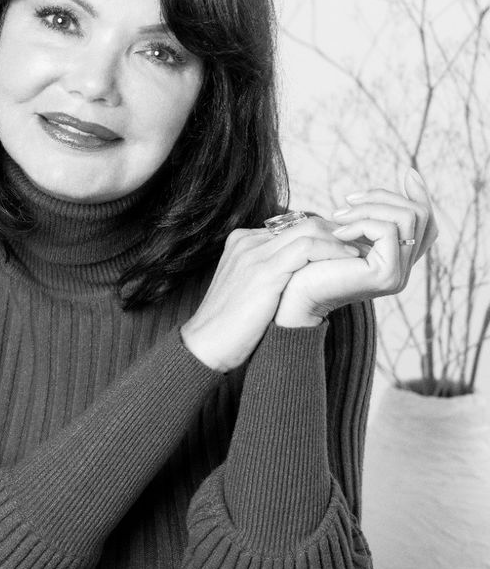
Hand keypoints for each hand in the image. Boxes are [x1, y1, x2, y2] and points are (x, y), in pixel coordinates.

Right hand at [180, 217, 361, 371]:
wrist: (205, 346)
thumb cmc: (230, 328)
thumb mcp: (251, 293)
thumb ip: (273, 277)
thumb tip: (305, 280)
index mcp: (243, 243)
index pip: (293, 226)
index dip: (324, 235)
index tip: (348, 247)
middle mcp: (247, 241)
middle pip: (304, 222)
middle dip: (337, 232)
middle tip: (364, 245)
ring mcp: (253, 253)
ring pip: (309, 229)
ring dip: (341, 239)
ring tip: (363, 252)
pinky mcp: (264, 271)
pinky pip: (308, 248)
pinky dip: (333, 251)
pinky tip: (351, 260)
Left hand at [274, 167, 437, 326]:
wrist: (294, 294)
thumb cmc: (312, 261)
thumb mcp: (348, 231)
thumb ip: (373, 216)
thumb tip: (410, 176)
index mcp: (396, 260)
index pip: (426, 225)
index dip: (421, 196)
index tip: (408, 174)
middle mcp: (404, 269)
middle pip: (418, 215)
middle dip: (383, 197)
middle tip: (348, 200)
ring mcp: (398, 274)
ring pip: (407, 218)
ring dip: (370, 208)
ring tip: (338, 216)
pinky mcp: (387, 274)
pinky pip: (387, 231)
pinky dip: (361, 223)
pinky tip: (338, 233)